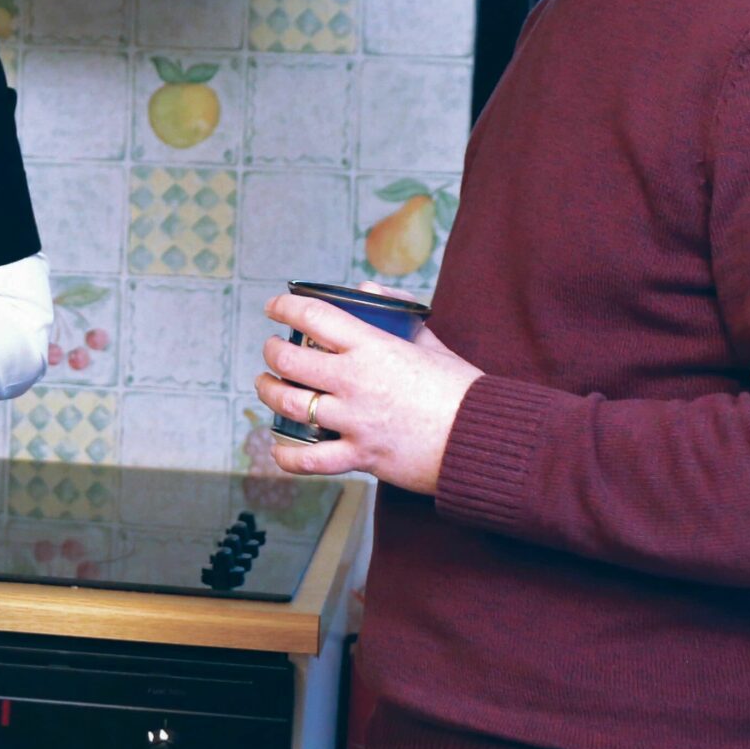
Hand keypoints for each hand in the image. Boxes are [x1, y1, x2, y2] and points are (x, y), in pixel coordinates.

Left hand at [252, 291, 481, 492]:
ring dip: (268, 392)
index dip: (285, 307)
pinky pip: (309, 460)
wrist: (483, 439)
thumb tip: (368, 289)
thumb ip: (397, 314)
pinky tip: (279, 447)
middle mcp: (355, 380)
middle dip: (272, 352)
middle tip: (272, 350)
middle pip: (289, 360)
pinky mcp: (360, 456)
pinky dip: (287, 455)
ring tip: (266, 386)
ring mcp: (354, 420)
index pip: (314, 316)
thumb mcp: (431, 342)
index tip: (274, 307)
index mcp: (373, 346)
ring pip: (289, 404)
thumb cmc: (461, 389)